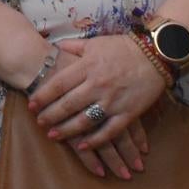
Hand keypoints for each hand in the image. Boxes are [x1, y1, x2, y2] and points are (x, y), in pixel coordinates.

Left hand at [29, 34, 166, 179]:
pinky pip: (109, 130)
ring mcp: (113, 101)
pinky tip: (83, 146)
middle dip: (50, 116)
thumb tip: (55, 47)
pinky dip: (95, 140)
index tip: (31, 105)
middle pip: (68, 105)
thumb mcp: (95, 43)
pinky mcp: (128, 113)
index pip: (58, 84)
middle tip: (39, 123)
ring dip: (67, 131)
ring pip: (85, 120)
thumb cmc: (124, 48)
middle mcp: (97, 85)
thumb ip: (73, 47)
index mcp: (87, 66)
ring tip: (53, 136)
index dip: (42, 96)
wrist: (156, 55)